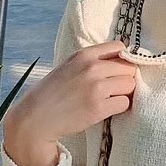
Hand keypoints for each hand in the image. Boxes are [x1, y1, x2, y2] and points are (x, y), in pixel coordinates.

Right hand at [3, 39, 136, 165]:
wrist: (35, 118)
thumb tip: (118, 60)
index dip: (122, 60)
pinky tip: (107, 110)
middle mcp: (92, 68)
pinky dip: (119, 108)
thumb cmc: (51, 93)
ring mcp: (96, 88)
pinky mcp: (98, 108)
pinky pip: (124, 103)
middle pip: (129, 68)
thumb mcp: (68, 66)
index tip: (117, 70)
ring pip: (130, 85)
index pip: (119, 47)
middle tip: (113, 89)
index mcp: (83, 55)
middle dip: (124, 78)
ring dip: (124, 93)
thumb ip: (90, 61)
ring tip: (109, 100)